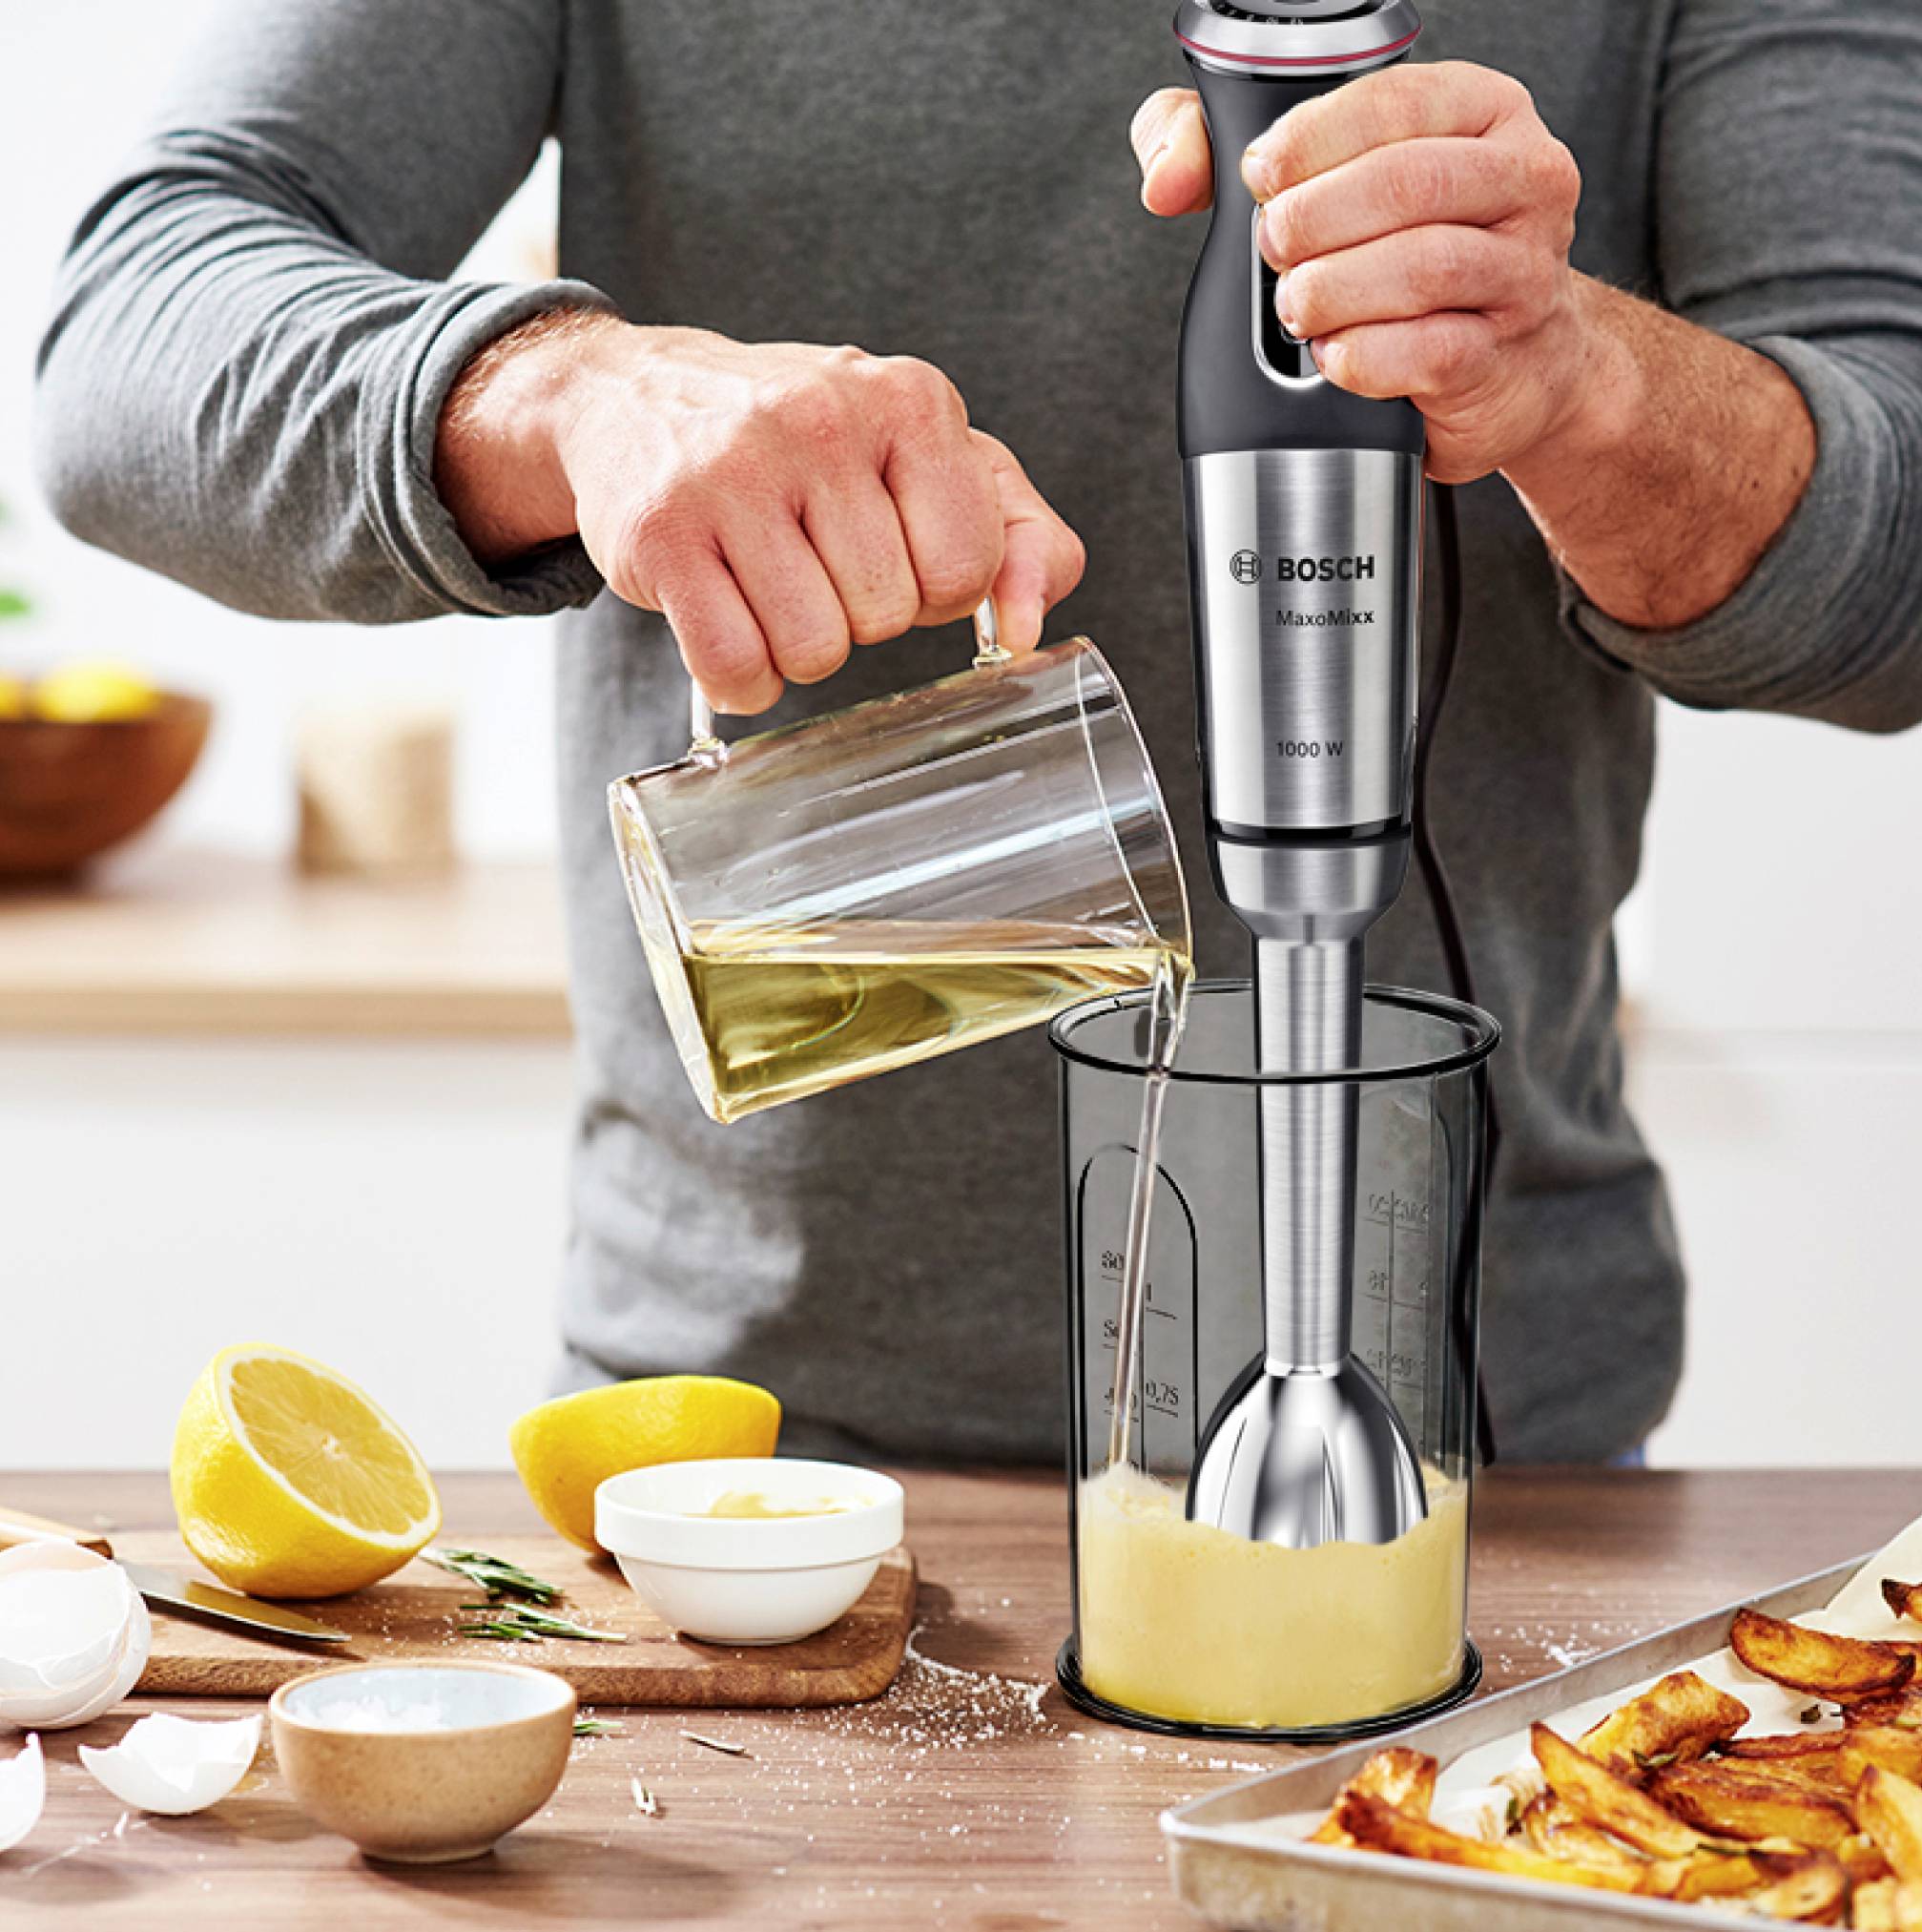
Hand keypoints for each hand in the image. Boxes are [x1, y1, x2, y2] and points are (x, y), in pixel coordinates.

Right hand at [436, 316, 1084, 712]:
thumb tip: (1028, 630)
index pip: (965, 569)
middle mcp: (823, 419)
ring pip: (814, 650)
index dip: (931, 588)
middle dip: (858, 614)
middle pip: (888, 616)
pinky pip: (736, 666)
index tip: (890, 551)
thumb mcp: (928, 459)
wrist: (633, 398)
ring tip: (768, 585)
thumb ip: (1016, 536)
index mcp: (911, 400)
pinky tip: (728, 624)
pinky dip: (739, 680)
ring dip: (796, 648)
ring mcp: (734, 473)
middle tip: (813, 559)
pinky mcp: (663, 533)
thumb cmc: (805, 445)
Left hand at [1132, 63, 1590, 485]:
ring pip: (1423, 267)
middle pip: (1406, 184)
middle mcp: (1520, 180)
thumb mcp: (1324, 179)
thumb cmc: (1403, 255)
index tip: (1260, 177)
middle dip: (1314, 221)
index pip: (1395, 101)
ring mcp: (1521, 271)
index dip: (1310, 140)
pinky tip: (1332, 356)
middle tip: (1274, 251)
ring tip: (1296, 307)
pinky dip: (1364, 358)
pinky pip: (1431, 351)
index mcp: (1479, 112)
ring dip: (1335, 292)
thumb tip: (1168, 178)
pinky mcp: (1500, 356)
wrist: (1506, 360)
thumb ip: (1221, 147)